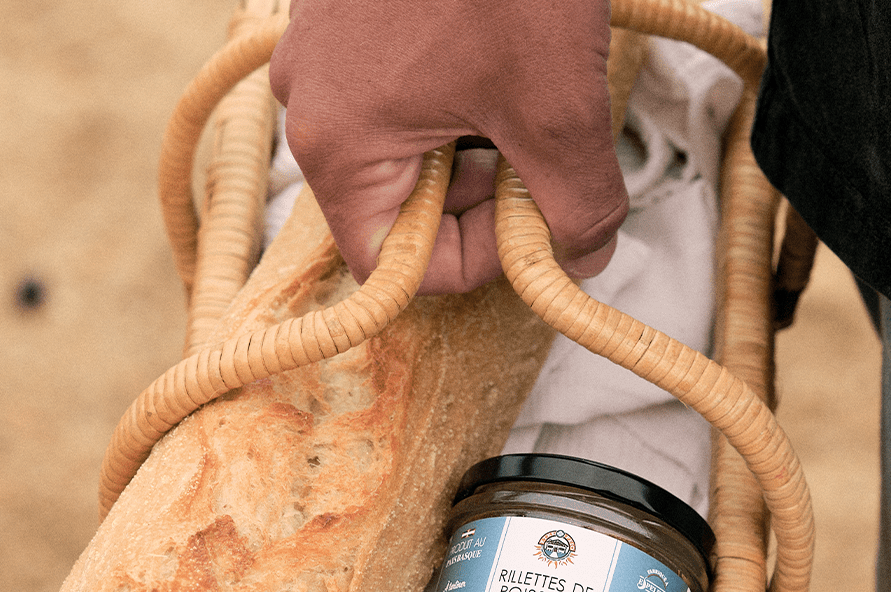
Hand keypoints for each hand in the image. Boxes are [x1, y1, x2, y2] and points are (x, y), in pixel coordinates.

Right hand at [269, 0, 626, 293]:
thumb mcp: (557, 107)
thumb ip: (575, 209)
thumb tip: (582, 259)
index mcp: (337, 146)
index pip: (398, 267)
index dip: (476, 263)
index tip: (532, 224)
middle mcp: (308, 106)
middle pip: (401, 210)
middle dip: (482, 200)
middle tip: (541, 152)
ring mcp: (320, 57)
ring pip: (405, 154)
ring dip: (474, 149)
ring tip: (522, 90)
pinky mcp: (344, 21)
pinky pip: (397, 97)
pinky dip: (456, 99)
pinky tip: (494, 56)